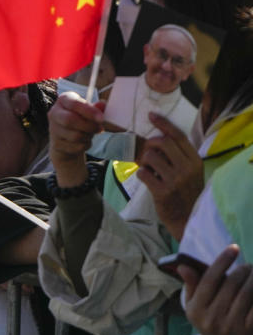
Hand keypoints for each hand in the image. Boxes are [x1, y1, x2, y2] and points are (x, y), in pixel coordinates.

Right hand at [49, 92, 103, 186]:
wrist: (68, 148)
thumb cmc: (81, 126)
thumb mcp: (90, 116)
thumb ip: (97, 110)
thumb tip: (104, 104)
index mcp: (64, 101)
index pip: (74, 103)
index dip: (88, 110)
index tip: (101, 118)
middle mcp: (54, 113)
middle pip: (72, 120)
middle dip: (89, 127)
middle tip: (99, 130)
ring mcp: (53, 129)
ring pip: (75, 134)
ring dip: (87, 138)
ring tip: (89, 136)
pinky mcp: (55, 144)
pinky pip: (75, 146)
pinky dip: (83, 146)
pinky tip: (82, 144)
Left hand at [137, 112, 202, 240]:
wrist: (187, 219)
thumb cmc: (185, 192)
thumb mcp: (189, 172)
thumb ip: (177, 156)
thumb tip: (155, 137)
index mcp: (194, 160)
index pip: (178, 136)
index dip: (164, 124)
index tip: (151, 115)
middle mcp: (187, 168)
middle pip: (162, 142)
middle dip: (148, 143)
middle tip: (145, 151)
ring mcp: (175, 180)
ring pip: (149, 156)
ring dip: (144, 161)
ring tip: (149, 169)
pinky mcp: (163, 191)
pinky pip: (143, 173)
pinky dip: (141, 174)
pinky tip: (147, 179)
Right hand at [181, 245, 252, 334]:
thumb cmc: (207, 318)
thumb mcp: (193, 304)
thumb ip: (191, 284)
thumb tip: (183, 266)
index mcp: (196, 309)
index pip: (210, 279)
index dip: (223, 261)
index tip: (233, 248)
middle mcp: (213, 319)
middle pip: (231, 284)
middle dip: (243, 270)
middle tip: (248, 265)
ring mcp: (232, 327)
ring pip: (247, 293)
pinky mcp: (248, 331)